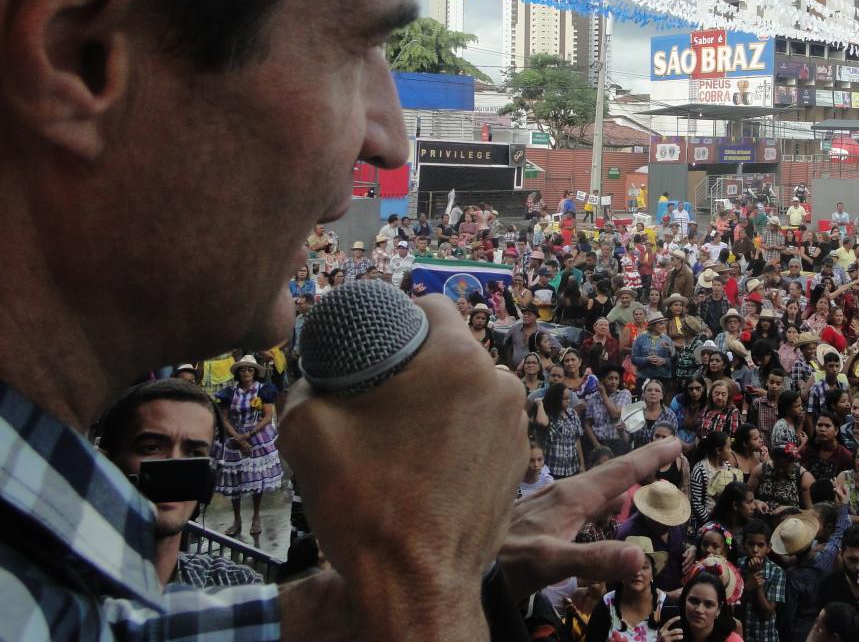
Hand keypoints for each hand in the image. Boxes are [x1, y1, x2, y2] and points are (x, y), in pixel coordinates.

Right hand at [280, 294, 526, 637]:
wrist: (417, 587)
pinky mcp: (519, 460)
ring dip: (438, 401)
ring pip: (469, 390)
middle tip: (376, 397)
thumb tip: (311, 372)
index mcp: (459, 360)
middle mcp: (500, 384)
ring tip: (398, 436)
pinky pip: (482, 426)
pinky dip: (456, 433)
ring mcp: (516, 425)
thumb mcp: (307, 428)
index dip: (397, 316)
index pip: (431, 305)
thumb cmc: (367, 507)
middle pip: (451, 350)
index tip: (371, 343)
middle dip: (416, 366)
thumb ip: (306, 383)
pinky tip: (424, 462)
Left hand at [499, 436, 682, 596]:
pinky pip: (578, 497)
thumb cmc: (505, 564)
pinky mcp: (536, 514)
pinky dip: (598, 494)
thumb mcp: (552, 563)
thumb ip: (595, 559)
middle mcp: (561, 493)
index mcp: (571, 498)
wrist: (455, 562)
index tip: (676, 442)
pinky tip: (595, 504)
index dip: (649, 459)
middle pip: (609, 473)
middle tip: (667, 447)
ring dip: (619, 477)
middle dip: (640, 460)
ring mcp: (547, 502)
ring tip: (639, 473)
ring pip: (592, 484)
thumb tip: (640, 557)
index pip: (620, 473)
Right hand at [659, 617, 683, 641]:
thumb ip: (666, 629)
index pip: (669, 622)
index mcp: (662, 629)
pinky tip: (680, 640)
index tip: (679, 617)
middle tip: (682, 630)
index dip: (674, 619)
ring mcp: (666, 639)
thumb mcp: (662, 632)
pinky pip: (675, 641)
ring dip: (680, 636)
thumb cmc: (660, 638)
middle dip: (680, 630)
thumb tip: (675, 626)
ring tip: (682, 636)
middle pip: (675, 630)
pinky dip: (678, 640)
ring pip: (676, 636)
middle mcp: (664, 634)